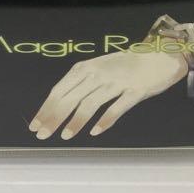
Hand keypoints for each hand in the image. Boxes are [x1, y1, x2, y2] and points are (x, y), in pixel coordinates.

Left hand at [29, 50, 187, 140]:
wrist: (158, 56)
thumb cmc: (125, 66)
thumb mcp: (99, 68)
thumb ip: (81, 83)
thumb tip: (59, 104)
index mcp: (85, 68)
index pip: (59, 90)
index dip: (46, 108)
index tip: (35, 125)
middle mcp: (98, 73)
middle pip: (70, 98)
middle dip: (54, 118)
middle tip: (42, 135)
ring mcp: (116, 82)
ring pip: (90, 104)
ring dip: (75, 121)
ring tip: (65, 135)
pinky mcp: (134, 91)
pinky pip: (116, 108)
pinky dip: (104, 121)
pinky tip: (95, 132)